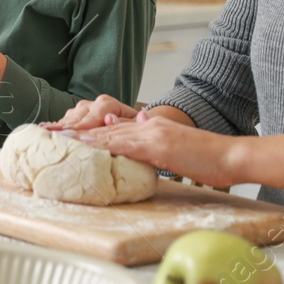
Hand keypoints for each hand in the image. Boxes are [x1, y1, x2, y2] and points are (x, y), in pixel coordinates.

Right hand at [47, 95, 140, 131]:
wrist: (133, 120)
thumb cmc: (135, 126)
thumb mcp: (136, 125)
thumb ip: (125, 122)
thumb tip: (109, 118)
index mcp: (108, 104)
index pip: (94, 115)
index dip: (83, 125)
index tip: (72, 132)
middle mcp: (93, 103)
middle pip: (78, 116)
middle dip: (66, 126)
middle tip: (53, 134)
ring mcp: (83, 108)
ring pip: (70, 117)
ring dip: (59, 126)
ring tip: (45, 132)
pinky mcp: (76, 114)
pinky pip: (65, 119)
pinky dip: (57, 125)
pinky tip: (45, 129)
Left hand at [74, 110, 243, 188]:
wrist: (230, 156)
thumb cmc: (207, 157)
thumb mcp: (176, 146)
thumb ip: (155, 140)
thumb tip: (137, 134)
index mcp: (151, 127)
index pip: (114, 128)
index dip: (89, 130)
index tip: (67, 132)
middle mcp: (148, 126)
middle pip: (106, 128)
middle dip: (78, 131)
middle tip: (52, 131)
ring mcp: (152, 134)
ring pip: (111, 133)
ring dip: (84, 136)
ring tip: (60, 136)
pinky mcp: (158, 146)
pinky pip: (126, 145)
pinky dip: (104, 145)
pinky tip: (88, 147)